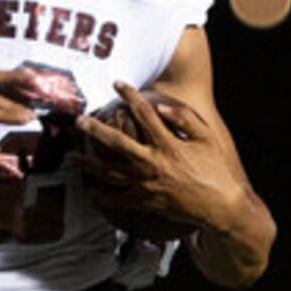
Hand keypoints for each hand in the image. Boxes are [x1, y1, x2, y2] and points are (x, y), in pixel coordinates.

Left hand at [72, 84, 248, 238]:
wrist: (220, 206)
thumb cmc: (216, 169)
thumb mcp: (207, 138)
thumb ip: (184, 119)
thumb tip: (161, 107)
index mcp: (168, 144)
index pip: (144, 113)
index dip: (129, 95)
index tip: (117, 84)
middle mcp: (153, 163)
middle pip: (116, 143)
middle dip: (95, 130)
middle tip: (79, 121)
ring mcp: (147, 184)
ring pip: (110, 172)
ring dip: (88, 164)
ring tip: (70, 158)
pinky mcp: (146, 201)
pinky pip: (119, 199)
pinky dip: (103, 197)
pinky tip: (90, 192)